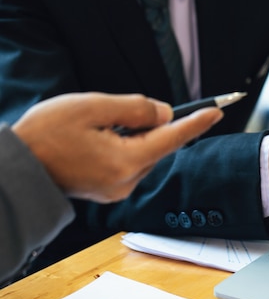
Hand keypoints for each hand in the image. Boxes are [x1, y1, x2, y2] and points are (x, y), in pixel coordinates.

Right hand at [12, 92, 222, 202]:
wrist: (17, 168)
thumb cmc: (45, 135)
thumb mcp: (91, 107)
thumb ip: (134, 108)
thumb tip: (166, 114)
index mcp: (125, 162)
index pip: (172, 138)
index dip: (197, 122)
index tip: (218, 111)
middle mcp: (127, 182)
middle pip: (158, 146)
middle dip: (150, 125)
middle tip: (123, 111)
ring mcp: (118, 190)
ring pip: (144, 154)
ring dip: (135, 136)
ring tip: (99, 127)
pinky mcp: (110, 191)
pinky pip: (130, 163)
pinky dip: (126, 147)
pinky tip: (100, 140)